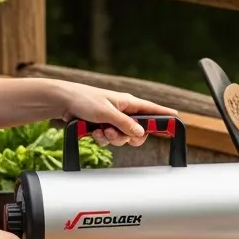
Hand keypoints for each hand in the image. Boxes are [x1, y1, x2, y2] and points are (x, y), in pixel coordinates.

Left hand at [55, 81, 177, 145]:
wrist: (62, 102)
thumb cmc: (84, 99)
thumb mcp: (106, 112)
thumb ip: (125, 124)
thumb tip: (140, 133)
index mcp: (128, 103)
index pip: (152, 109)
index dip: (165, 116)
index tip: (176, 122)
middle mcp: (123, 111)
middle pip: (138, 131)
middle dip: (129, 137)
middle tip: (120, 135)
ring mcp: (113, 120)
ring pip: (122, 138)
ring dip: (112, 138)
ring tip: (101, 130)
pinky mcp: (102, 127)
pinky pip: (109, 139)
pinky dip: (101, 138)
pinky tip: (93, 132)